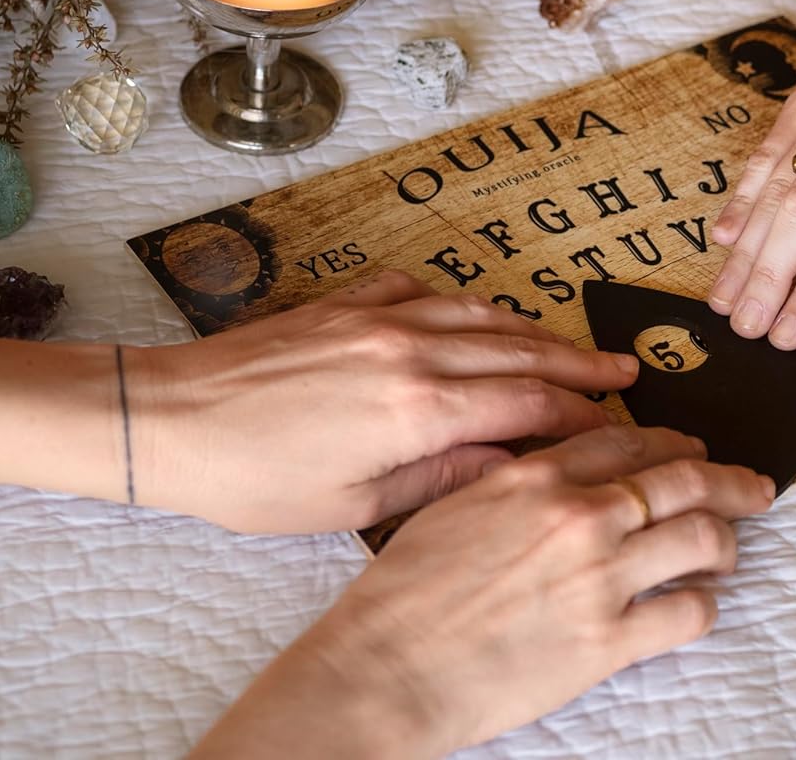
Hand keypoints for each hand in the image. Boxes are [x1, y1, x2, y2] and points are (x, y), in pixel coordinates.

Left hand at [128, 270, 638, 533]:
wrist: (168, 419)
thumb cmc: (253, 479)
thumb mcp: (355, 505)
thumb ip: (443, 477)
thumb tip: (509, 464)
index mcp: (419, 407)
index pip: (529, 405)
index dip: (581, 416)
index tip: (614, 424)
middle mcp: (411, 349)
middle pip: (521, 352)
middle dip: (581, 365)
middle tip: (627, 372)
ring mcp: (380, 317)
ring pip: (482, 315)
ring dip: (534, 332)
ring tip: (571, 346)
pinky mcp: (346, 302)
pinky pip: (425, 290)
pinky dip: (463, 303)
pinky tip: (477, 315)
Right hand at [188, 425, 775, 758]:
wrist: (386, 668)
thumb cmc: (405, 592)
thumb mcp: (456, 505)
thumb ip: (519, 481)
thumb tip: (568, 473)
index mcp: (536, 476)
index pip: (634, 440)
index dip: (677, 441)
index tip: (696, 448)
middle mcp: (579, 515)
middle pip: (686, 479)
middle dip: (733, 479)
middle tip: (757, 486)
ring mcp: (600, 577)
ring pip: (702, 538)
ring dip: (727, 541)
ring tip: (728, 550)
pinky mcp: (609, 641)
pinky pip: (688, 612)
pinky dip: (704, 605)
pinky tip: (698, 604)